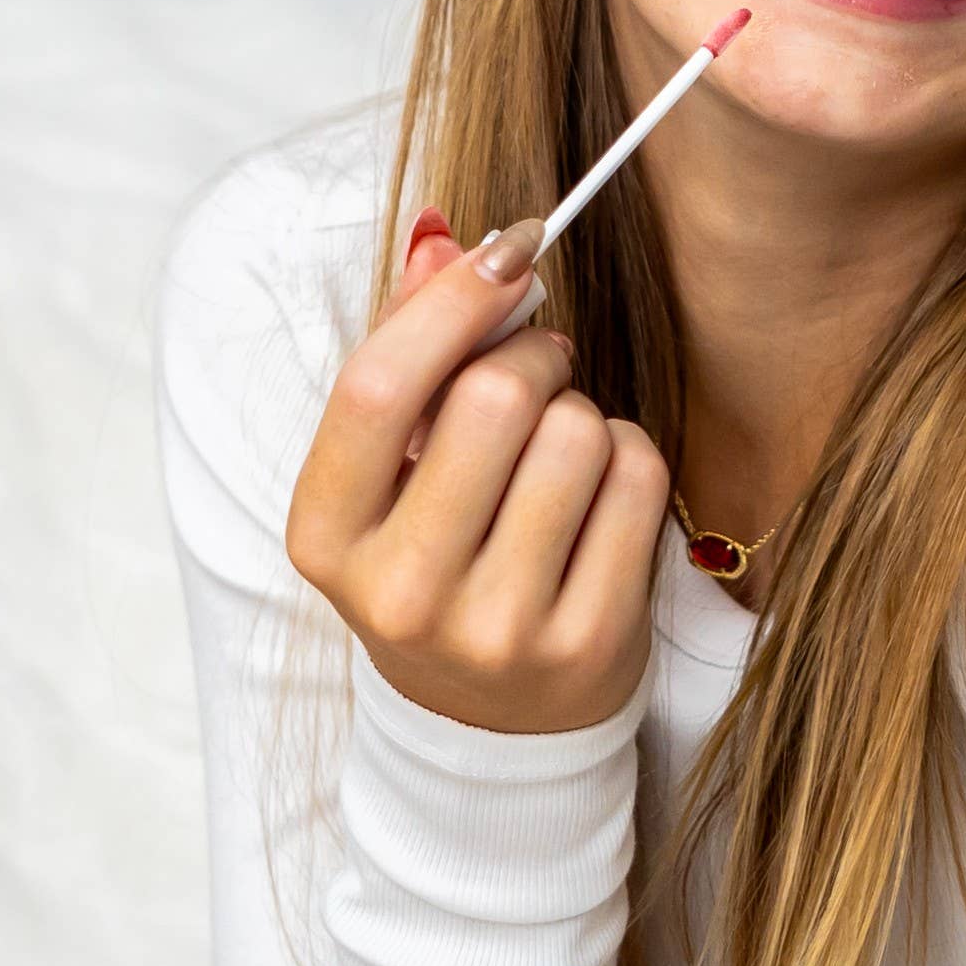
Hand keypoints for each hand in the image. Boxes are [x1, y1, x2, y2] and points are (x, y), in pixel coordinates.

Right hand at [285, 203, 671, 734]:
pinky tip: (600, 499)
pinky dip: (631, 461)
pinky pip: (640, 480)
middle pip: (495, 398)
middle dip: (532, 357)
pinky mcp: (590, 641)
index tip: (506, 254)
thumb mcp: (389, 476)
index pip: (378, 387)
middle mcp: (403, 593)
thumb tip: (446, 240)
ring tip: (561, 457)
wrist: (492, 725)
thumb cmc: (437, 562)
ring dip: (584, 415)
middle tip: (537, 372)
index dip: (450, 302)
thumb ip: (408, 354)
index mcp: (326, 538)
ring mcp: (500, 627)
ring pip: (580, 433)